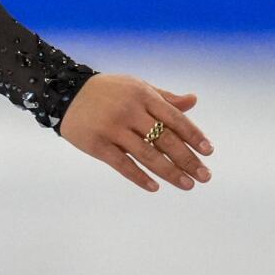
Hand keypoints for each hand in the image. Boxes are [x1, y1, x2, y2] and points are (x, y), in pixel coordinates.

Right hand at [60, 72, 212, 192]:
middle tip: (205, 176)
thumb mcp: (136, 87)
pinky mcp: (97, 144)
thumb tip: (193, 101)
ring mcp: (112, 128)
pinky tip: (155, 187)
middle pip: (165, 139)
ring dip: (170, 172)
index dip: (193, 135)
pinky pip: (122, 164)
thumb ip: (164, 98)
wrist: (65, 93)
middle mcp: (129, 111)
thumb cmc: (108, 91)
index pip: (174, 118)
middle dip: (187, 159)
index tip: (208, 152)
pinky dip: (140, 177)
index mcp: (142, 95)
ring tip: (187, 185)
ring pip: (147, 155)